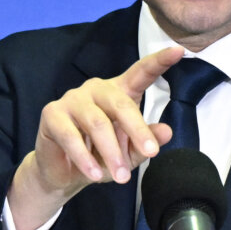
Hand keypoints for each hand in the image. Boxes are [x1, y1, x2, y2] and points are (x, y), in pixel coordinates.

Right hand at [7, 46, 183, 229]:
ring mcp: (72, 99)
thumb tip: (166, 131)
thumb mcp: (128, 153)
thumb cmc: (99, 157)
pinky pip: (71, 136)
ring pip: (97, 123)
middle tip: (151, 153)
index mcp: (118, 92)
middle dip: (137, 130)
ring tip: (122, 177)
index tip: (178, 52)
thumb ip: (145, 142)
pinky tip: (94, 174)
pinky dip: (85, 158)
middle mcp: (95, 90)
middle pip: (120, 103)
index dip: (158, 62)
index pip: (140, 73)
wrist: (64, 174)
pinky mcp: (52, 114)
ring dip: (111, 152)